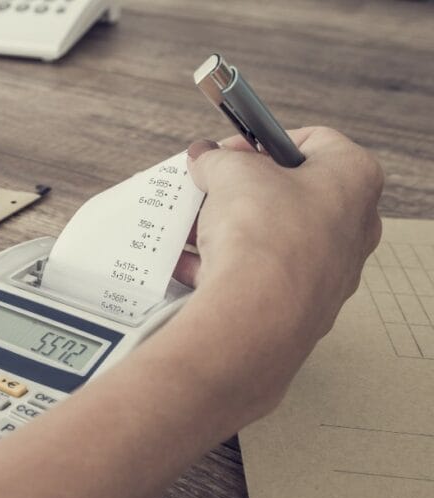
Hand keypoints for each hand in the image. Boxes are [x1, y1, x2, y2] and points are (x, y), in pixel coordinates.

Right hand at [174, 127, 382, 346]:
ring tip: (191, 228)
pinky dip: (225, 268)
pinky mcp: (300, 304)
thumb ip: (218, 160)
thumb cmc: (264, 234)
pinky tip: (190, 264)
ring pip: (270, 238)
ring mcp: (329, 270)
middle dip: (241, 191)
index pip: (312, 141)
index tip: (227, 153)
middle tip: (209, 189)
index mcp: (353, 178)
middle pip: (288, 194)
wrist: (258, 312)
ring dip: (227, 230)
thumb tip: (206, 158)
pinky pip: (258, 276)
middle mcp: (353, 225)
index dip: (261, 142)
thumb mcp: (232, 173)